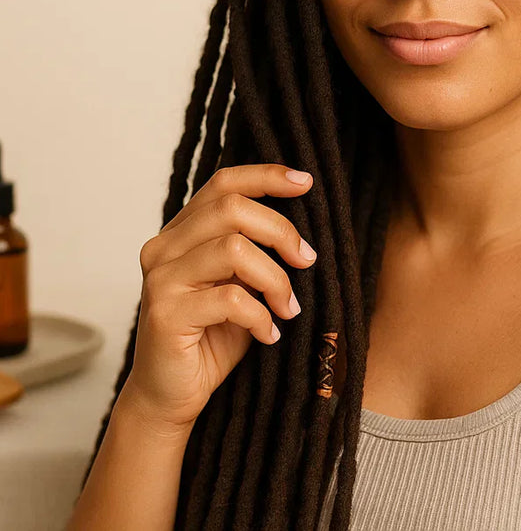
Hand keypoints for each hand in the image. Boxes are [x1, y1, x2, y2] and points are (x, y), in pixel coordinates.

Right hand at [120, 164, 316, 433]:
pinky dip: (261, 316)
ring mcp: (161, 279)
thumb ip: (257, 251)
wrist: (171, 396)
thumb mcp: (242, 284)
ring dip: (276, 279)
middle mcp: (165, 247)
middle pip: (231, 208)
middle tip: (308, 260)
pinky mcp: (164, 314)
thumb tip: (303, 230)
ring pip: (233, 249)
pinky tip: (269, 334)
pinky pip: (230, 299)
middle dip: (280, 231)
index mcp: (183, 232)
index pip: (224, 183)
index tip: (306, 183)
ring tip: (289, 308)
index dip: (266, 176)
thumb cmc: (213, 336)